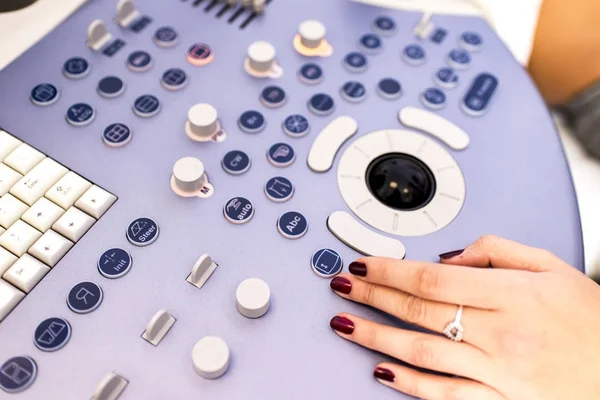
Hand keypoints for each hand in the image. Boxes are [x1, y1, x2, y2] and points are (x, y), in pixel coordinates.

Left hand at [329, 235, 599, 398]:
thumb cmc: (591, 319)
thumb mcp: (552, 267)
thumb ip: (497, 252)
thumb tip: (448, 257)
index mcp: (514, 294)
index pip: (431, 278)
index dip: (389, 270)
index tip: (363, 264)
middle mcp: (503, 333)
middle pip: (419, 310)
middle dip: (373, 296)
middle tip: (342, 286)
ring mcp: (499, 371)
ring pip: (423, 351)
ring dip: (377, 336)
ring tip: (344, 324)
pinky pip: (447, 394)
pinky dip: (411, 383)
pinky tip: (381, 371)